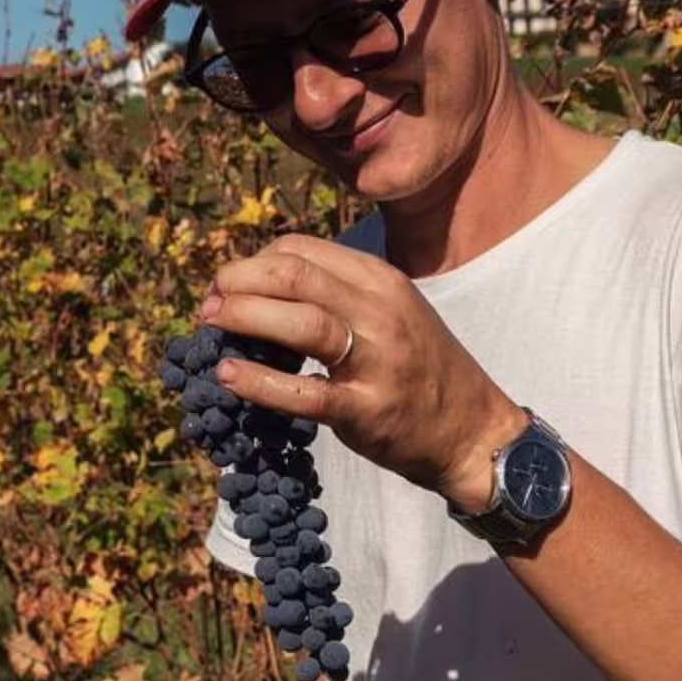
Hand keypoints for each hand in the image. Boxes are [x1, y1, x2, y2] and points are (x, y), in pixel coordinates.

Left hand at [200, 235, 523, 512]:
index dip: (253, 262)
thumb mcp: (387, 312)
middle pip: (294, 275)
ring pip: (301, 322)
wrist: (473, 431)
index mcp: (380, 279)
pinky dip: (259, 382)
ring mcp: (378, 359)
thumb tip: (257, 287)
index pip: (301, 250)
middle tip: (208, 303)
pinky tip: (228, 376)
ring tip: (211, 325)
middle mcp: (381, 310)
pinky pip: (305, 391)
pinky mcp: (368, 409)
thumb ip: (335, 294)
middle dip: (239, 282)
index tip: (228, 285)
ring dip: (244, 318)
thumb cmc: (418, 369)